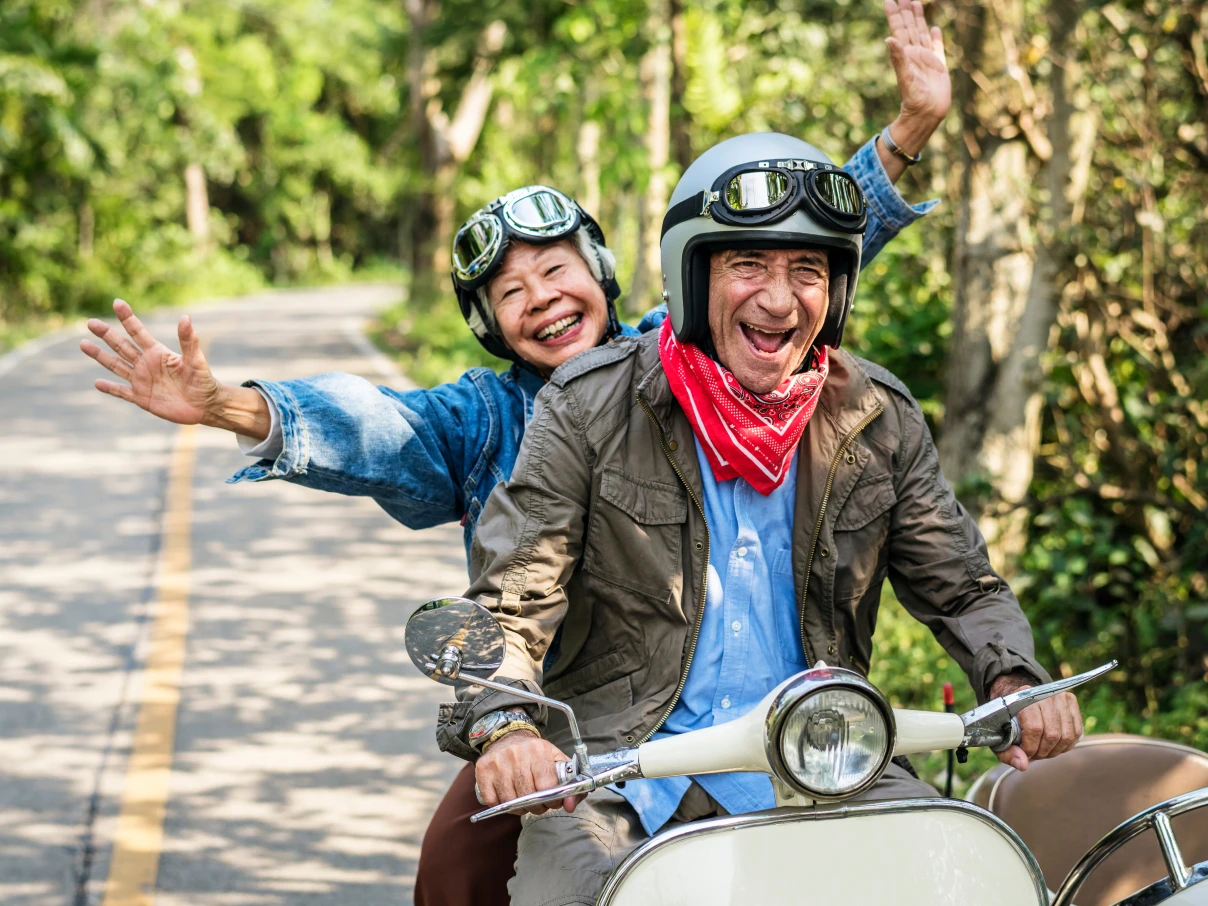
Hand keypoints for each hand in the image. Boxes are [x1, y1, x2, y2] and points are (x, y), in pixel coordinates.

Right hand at [81, 299, 220, 423]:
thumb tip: (185, 317)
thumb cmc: (203, 381)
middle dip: (107, 334)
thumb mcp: (195, 360)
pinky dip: (110, 388)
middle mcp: (146, 364)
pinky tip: (97, 383)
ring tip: (83, 344)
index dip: (128, 318)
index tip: (117, 303)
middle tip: (91, 322)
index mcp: (158, 353)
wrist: (205, 405)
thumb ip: (189, 341)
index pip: (138, 332)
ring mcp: (142, 381)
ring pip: (117, 366)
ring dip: (100, 356)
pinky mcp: (141, 398)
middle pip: (122, 346)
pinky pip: (122, 392)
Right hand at [475, 730, 581, 815]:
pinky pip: (492, 801)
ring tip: (524, 801)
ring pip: (510, 802)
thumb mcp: (557, 761)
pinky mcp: (483, 770)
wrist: (508, 736)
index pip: (547, 787)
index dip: (552, 800)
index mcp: (538, 750)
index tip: (553, 801)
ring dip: (519, 808)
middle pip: (528, 797)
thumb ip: (571, 784)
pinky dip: (501, 804)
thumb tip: (571, 805)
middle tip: (538, 803)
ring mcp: (497, 762)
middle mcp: (516, 754)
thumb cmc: (535, 754)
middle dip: (536, 806)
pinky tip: (508, 796)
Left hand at [884, 0, 950, 140]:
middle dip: (906, 12)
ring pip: (921, 33)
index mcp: (905, 54)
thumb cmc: (914, 99)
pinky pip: (936, 47)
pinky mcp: (938, 65)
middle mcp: (914, 54)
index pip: (899, 29)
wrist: (927, 114)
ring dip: (918, 19)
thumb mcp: (905, 78)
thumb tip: (889, 39)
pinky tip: (934, 29)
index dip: (894, 15)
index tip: (888, 0)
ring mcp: (926, 58)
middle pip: (909, 27)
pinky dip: (935, 37)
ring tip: (915, 3)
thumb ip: (898, 58)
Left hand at [989, 673, 1083, 771]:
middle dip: (1043, 752)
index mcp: (1021, 698)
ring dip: (1055, 750)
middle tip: (1034, 754)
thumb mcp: (999, 734)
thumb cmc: (1007, 718)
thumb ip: (1007, 752)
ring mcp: (1059, 696)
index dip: (1031, 747)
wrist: (1016, 697)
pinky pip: (1076, 732)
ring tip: (1043, 751)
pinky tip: (1054, 746)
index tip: (1024, 753)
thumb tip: (1023, 765)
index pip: (1034, 728)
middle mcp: (1043, 694)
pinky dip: (1066, 745)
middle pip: (1053, 734)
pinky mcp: (1070, 701)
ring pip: (1067, 735)